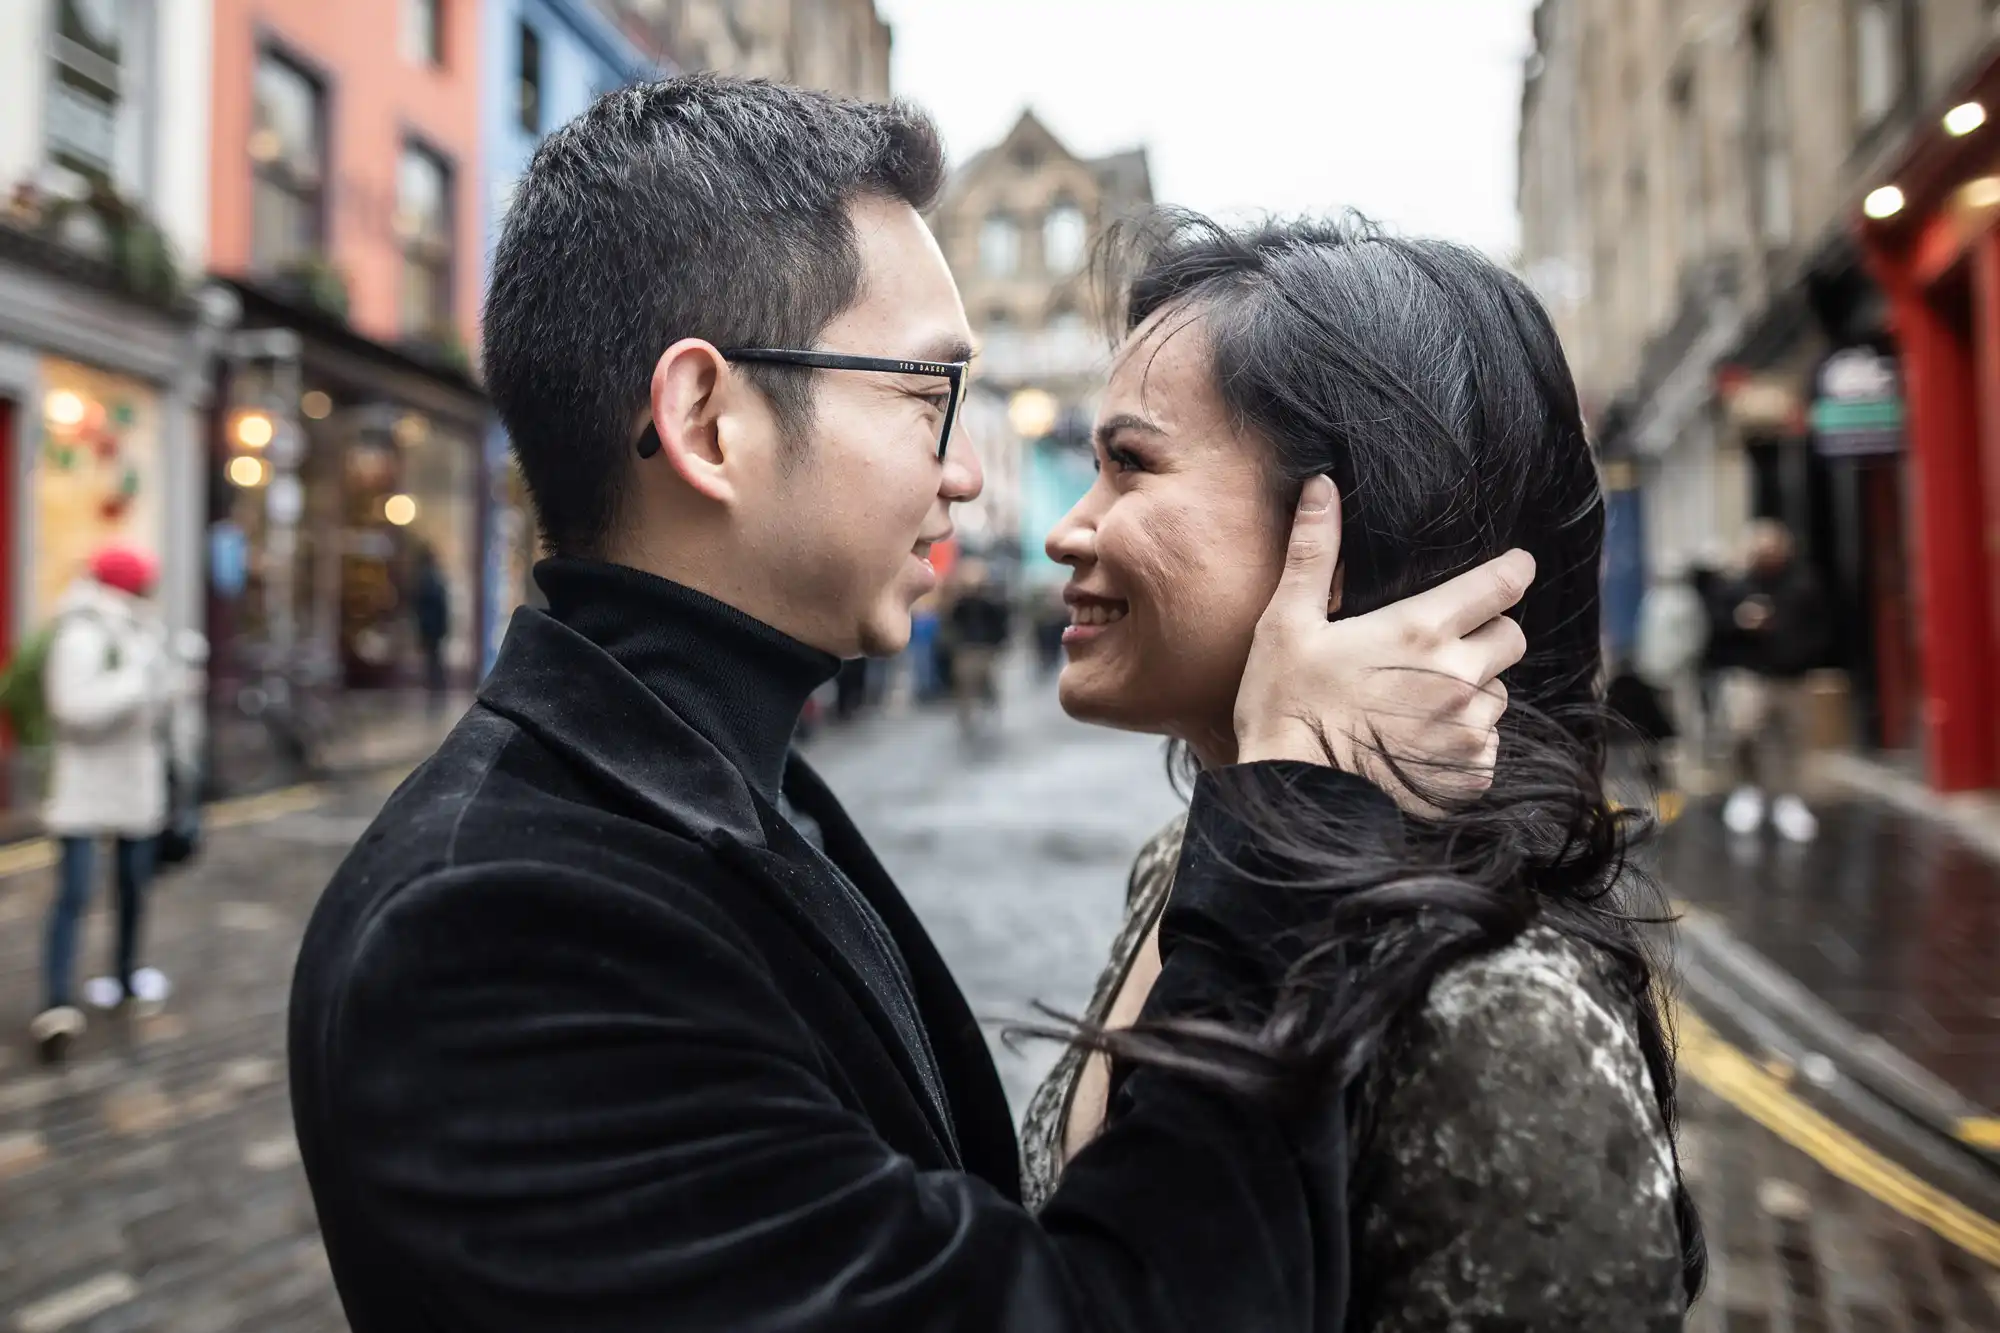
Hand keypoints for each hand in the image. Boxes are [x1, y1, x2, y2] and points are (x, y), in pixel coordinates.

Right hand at [1233, 476, 1533, 810]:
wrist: (1293, 796)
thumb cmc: (1286, 705)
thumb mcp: (1288, 622)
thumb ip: (1314, 553)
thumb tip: (1321, 486)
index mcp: (1421, 630)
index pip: (1502, 584)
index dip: (1511, 572)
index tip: (1510, 571)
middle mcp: (1459, 676)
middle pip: (1512, 638)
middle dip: (1488, 635)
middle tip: (1441, 649)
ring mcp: (1468, 729)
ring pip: (1497, 696)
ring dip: (1471, 694)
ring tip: (1417, 705)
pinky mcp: (1469, 774)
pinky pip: (1486, 748)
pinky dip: (1461, 745)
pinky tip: (1416, 746)